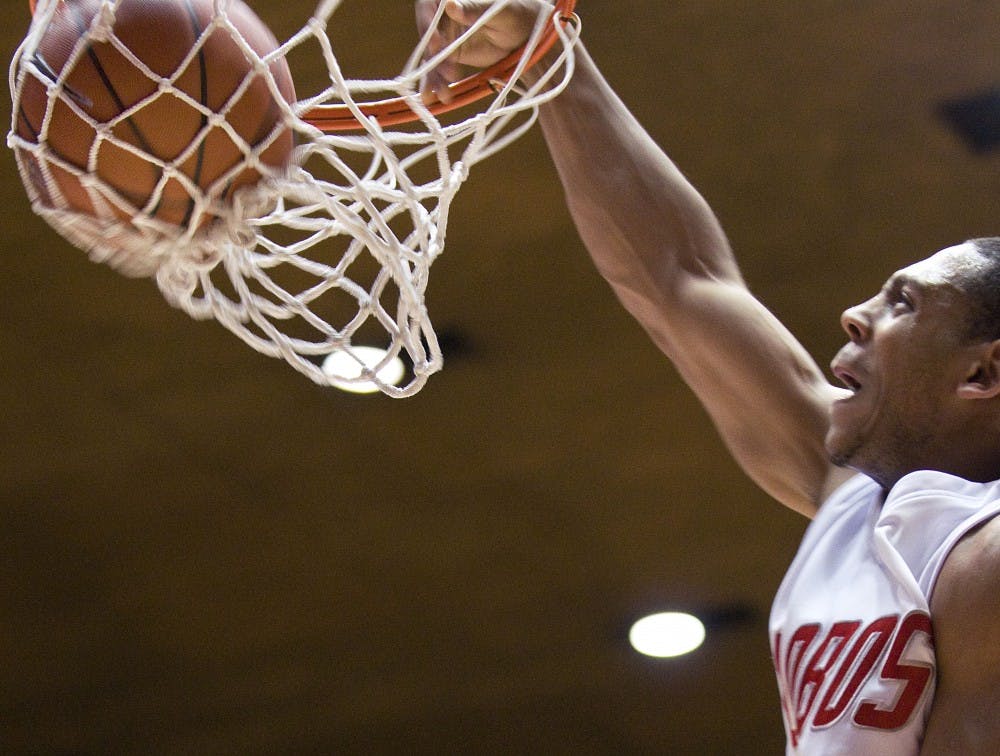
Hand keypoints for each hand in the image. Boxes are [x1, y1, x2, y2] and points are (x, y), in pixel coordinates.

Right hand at [415, 0, 551, 100]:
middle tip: (443, 70)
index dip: (426, 22)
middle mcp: (444, 16)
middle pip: (427, 35)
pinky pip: (440, 70)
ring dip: (434, 75)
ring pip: (432, 56)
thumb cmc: (516, 13)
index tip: (435, 41)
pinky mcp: (452, 56)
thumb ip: (474, 8)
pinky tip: (443, 96)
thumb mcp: (498, 11)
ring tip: (441, 93)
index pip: (429, 6)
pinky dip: (440, 84)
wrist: (528, 36)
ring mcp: (447, 37)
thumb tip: (450, 4)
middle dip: (432, 55)